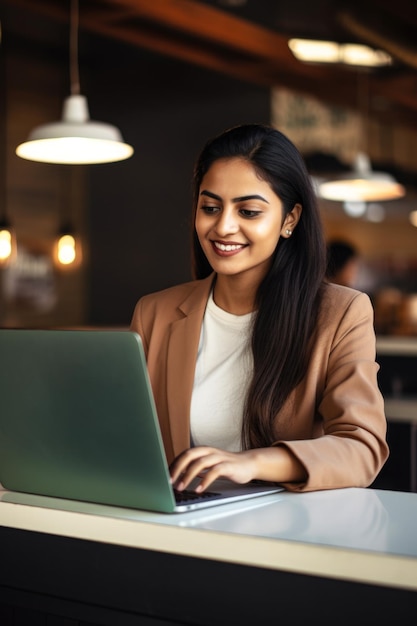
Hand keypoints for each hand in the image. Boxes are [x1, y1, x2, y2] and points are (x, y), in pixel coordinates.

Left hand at [170, 445, 306, 491]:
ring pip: (200, 462)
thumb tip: (177, 476)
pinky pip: (214, 472)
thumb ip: (195, 468)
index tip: (165, 477)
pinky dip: (205, 481)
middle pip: (189, 455)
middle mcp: (209, 451)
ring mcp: (219, 457)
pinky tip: (199, 490)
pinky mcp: (228, 465)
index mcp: (202, 450)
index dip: (173, 464)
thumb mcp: (208, 465)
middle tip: (169, 482)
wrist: (249, 464)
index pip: (184, 454)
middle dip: (177, 468)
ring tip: (181, 487)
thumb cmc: (226, 465)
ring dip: (188, 475)